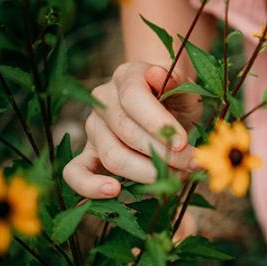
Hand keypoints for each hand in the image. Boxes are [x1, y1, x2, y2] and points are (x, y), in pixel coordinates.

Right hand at [63, 61, 201, 198]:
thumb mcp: (184, 87)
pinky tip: (114, 191)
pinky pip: (75, 172)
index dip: (158, 123)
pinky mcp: (87, 153)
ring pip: (112, 155)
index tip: (183, 143)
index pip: (134, 97)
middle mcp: (103, 101)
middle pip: (126, 131)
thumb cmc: (175, 98)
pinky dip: (90, 186)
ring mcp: (93, 128)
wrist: (163, 105)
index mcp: (126, 77)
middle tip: (191, 165)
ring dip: (147, 173)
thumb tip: (159, 74)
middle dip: (163, 154)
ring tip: (176, 178)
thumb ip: (177, 82)